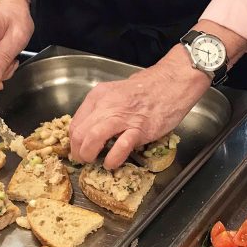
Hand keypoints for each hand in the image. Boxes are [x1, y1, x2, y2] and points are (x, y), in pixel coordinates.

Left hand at [69, 46, 210, 168]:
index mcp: (98, 96)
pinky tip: (111, 163)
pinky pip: (119, 148)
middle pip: (79, 133)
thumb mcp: (116, 93)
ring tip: (94, 162)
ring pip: (91, 139)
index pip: (75, 123)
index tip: (79, 149)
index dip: (74, 142)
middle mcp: (106, 106)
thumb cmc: (146, 89)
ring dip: (88, 155)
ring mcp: (122, 117)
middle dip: (78, 152)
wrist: (172, 83)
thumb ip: (103, 109)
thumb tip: (92, 129)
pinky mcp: (139, 129)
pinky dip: (111, 159)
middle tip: (84, 159)